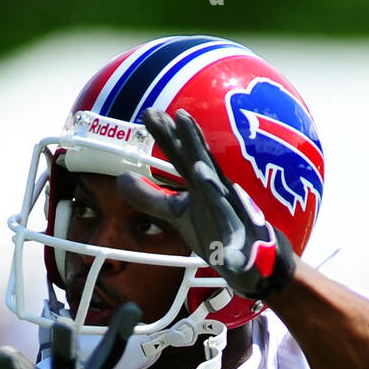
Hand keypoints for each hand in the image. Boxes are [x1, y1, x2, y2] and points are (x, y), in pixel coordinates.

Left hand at [117, 108, 295, 300]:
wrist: (248, 255)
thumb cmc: (214, 227)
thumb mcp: (178, 212)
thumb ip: (151, 198)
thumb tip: (120, 178)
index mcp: (201, 186)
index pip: (183, 157)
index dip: (169, 136)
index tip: (150, 113)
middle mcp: (218, 196)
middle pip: (203, 165)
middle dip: (193, 143)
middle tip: (180, 116)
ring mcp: (231, 220)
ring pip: (221, 201)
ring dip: (211, 186)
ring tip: (198, 171)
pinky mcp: (238, 251)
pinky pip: (232, 253)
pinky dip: (229, 254)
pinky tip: (224, 254)